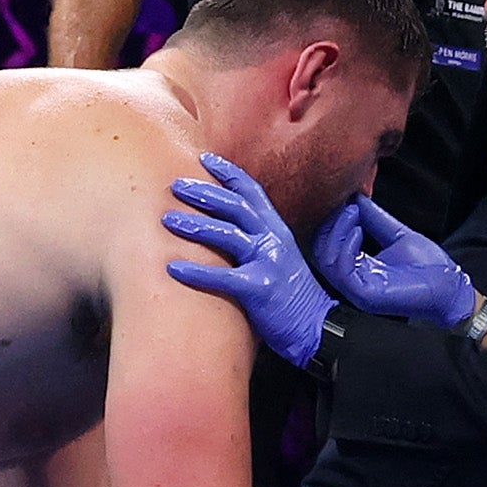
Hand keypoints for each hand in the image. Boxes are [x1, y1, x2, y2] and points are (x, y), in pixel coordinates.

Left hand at [160, 154, 336, 364]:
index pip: (252, 192)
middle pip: (236, 206)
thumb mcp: (280, 259)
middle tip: (176, 185)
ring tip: (168, 220)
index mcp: (277, 231)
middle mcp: (274, 241)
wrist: (319, 328)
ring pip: (228, 234)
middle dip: (204, 192)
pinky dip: (196, 271)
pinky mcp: (260, 290)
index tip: (204, 159)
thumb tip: (226, 228)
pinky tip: (173, 267)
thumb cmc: (292, 297)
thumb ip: (258, 241)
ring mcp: (269, 263)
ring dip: (195, 225)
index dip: (229, 173)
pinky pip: (223, 277)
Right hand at [308, 194, 476, 329]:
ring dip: (337, 231)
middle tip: (347, 206)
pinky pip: (342, 271)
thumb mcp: (398, 234)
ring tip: (353, 213)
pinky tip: (359, 230)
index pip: (327, 246)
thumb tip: (355, 197)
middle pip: (320, 253)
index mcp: (358, 268)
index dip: (330, 221)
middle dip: (330, 224)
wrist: (451, 287)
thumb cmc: (430, 268)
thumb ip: (374, 218)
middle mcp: (353, 281)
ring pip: (326, 260)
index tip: (343, 201)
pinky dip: (346, 247)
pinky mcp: (366, 295)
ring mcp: (358, 290)